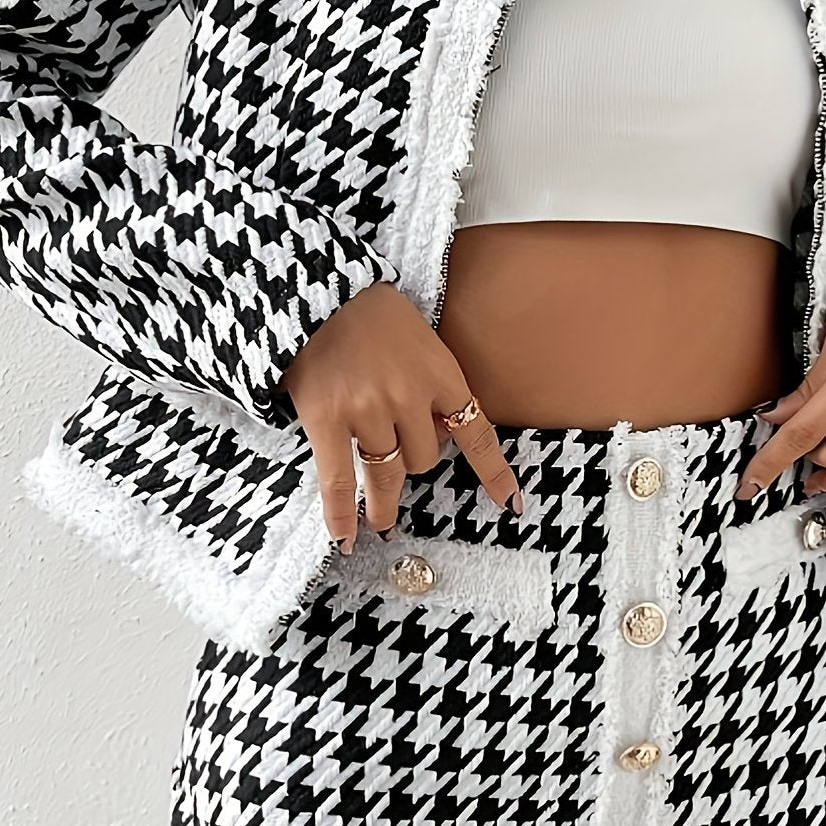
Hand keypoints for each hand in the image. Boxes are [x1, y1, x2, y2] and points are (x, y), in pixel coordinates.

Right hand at [279, 282, 520, 552]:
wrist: (314, 287)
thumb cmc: (368, 311)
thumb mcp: (420, 339)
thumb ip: (434, 385)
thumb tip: (443, 434)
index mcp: (440, 373)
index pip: (477, 434)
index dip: (494, 473)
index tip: (510, 503)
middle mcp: (409, 397)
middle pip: (425, 458)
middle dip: (415, 460)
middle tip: (397, 457)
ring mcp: (367, 411)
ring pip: (388, 473)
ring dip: (384, 501)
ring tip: (382, 520)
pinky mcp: (326, 421)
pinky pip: (337, 481)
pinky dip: (341, 514)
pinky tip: (346, 537)